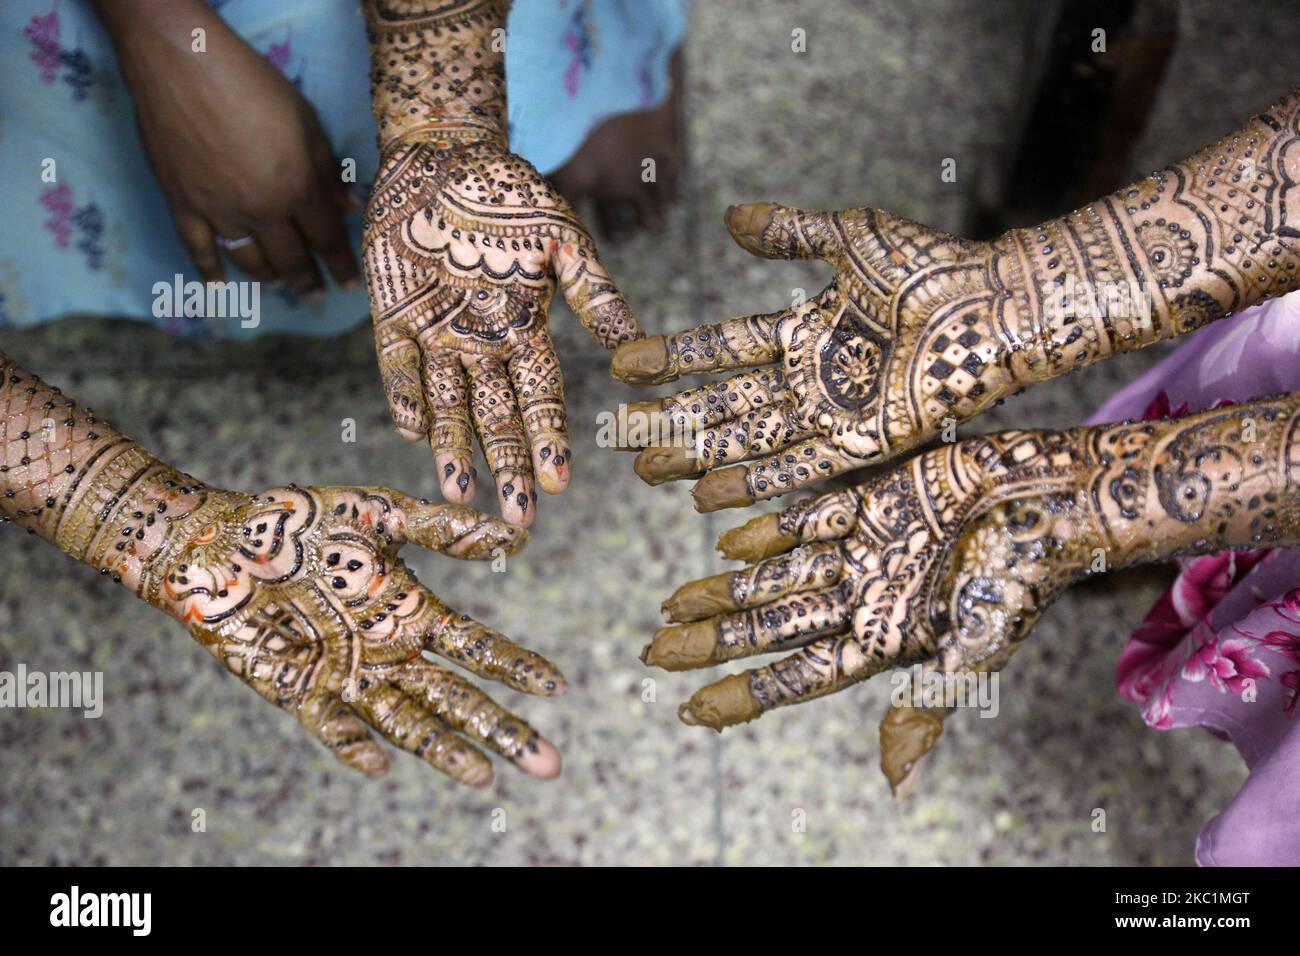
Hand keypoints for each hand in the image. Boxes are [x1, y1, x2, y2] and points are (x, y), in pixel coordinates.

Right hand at [107, 2, 359, 290]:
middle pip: (290, 257)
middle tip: (317, 293)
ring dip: (269, 277)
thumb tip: (352, 207)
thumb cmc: (251, 83)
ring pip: (249, 260)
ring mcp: (218, 211)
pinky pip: (198, 250)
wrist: (180, 63)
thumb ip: (329, 170)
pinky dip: (209, 272)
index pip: (326, 238)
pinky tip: (219, 289)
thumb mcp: (306, 121)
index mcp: (295, 188)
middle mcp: (259, 210)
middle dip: (307, 278)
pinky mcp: (181, 203)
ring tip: (281, 284)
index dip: (341, 263)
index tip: (351, 284)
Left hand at [138, 482, 562, 785]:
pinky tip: (380, 763)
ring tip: (484, 777)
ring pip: (408, 723)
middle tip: (548, 764)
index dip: (516, 667)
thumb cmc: (299, 521)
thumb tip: (517, 535)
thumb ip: (441, 528)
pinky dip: (355, 744)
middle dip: (502, 731)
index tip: (558, 686)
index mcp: (412, 610)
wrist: (220, 538)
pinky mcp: (298, 690)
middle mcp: (389, 652)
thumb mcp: (378, 512)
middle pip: (457, 699)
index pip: (477, 648)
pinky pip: (332, 725)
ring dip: (445, 751)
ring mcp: (346, 677)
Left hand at [363, 137, 640, 526]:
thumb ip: (592, 293)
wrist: (443, 154)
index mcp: (525, 330)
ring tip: (459, 495)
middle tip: (516, 518)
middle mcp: (481, 344)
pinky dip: (403, 397)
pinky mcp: (392, 319)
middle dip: (506, 467)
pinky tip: (413, 432)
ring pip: (447, 406)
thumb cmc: (511, 193)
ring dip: (453, 449)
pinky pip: (397, 367)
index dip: (549, 441)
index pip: (541, 398)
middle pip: (496, 417)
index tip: (559, 483)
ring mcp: (436, 335)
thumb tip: (633, 348)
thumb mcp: (563, 239)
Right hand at [611, 203, 1009, 507]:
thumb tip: (729, 218)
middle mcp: (807, 380)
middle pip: (722, 403)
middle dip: (669, 417)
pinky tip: (705, 497)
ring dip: (695, 454)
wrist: (993, 306)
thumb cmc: (930, 269)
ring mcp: (831, 416)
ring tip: (646, 466)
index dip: (674, 357)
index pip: (721, 348)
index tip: (625, 363)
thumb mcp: (851, 238)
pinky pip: (794, 469)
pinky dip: (749, 484)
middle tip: (617, 431)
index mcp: (803, 332)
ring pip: (746, 439)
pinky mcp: (860, 445)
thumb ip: (788, 232)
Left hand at [641, 433, 1080, 730]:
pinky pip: (808, 518)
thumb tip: (894, 782)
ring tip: (672, 603)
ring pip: (777, 576)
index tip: (689, 712)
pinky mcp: (872, 498)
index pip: (797, 676)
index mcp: (884, 640)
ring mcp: (864, 549)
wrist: (1056, 497)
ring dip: (726, 589)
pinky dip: (768, 529)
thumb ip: (927, 704)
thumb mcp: (976, 647)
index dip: (744, 694)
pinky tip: (727, 539)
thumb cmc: (1026, 575)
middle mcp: (865, 597)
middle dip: (714, 640)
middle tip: (652, 650)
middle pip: (771, 627)